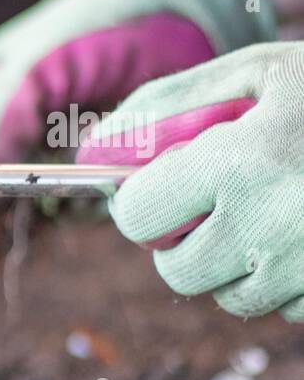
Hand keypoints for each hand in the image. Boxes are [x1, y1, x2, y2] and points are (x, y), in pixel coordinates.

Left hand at [77, 43, 303, 321]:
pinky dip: (283, 279)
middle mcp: (272, 225)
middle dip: (180, 240)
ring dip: (232, 262)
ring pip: (228, 295)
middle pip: (176, 270)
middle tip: (211, 203)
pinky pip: (283, 307)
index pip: (137, 216)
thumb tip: (96, 144)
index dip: (138, 202)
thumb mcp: (258, 72)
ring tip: (271, 210)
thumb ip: (168, 105)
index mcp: (240, 164)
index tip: (155, 188)